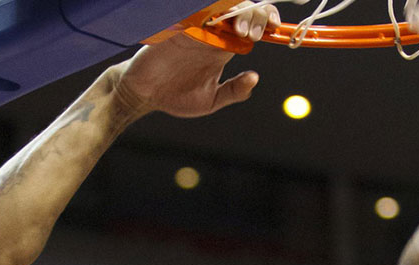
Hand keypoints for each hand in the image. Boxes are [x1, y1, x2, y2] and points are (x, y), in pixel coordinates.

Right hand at [111, 2, 280, 118]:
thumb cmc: (175, 96)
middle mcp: (214, 33)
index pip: (252, 25)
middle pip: (243, 9)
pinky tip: (218, 20)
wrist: (143, 94)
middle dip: (255, 15)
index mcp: (225, 47)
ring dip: (237, 12)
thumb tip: (254, 78)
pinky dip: (209, 9)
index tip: (275, 30)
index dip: (267, 21)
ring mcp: (196, 27)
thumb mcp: (210, 101)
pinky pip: (196, 9)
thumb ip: (233, 91)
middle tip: (251, 35)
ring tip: (240, 31)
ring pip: (224, 5)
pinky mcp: (178, 25)